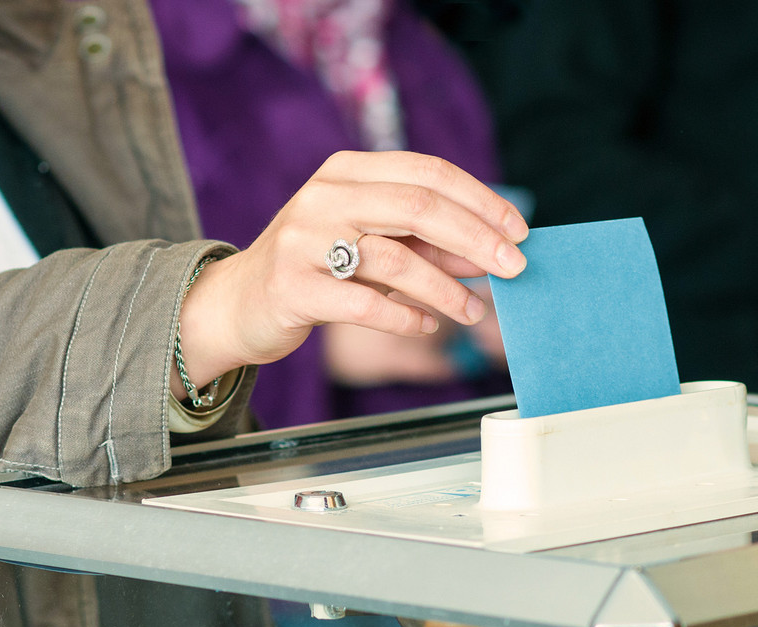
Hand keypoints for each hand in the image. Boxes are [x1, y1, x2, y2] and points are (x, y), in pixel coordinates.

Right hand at [172, 151, 527, 397]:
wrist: (238, 303)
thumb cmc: (320, 267)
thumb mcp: (375, 245)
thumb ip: (430, 245)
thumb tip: (494, 254)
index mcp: (348, 171)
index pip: (428, 172)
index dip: (481, 201)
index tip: (519, 231)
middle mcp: (324, 196)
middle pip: (419, 207)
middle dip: (476, 239)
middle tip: (514, 269)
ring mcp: (303, 240)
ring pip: (395, 259)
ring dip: (446, 289)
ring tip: (473, 311)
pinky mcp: (293, 288)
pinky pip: (366, 304)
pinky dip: (407, 316)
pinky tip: (428, 325)